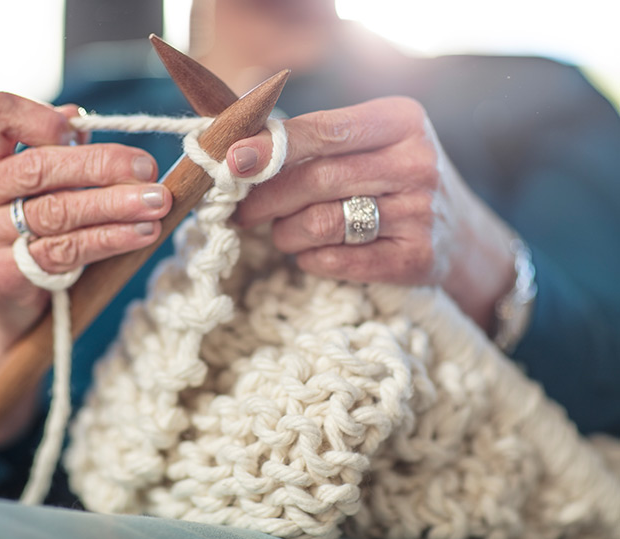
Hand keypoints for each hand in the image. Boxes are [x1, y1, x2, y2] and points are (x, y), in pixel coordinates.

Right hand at [0, 93, 170, 442]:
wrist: (6, 306)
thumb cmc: (29, 233)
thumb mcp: (36, 188)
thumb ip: (53, 152)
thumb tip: (80, 119)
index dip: (41, 116)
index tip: (83, 131)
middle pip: (36, 167)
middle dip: (101, 166)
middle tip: (148, 170)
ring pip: (55, 212)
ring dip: (115, 205)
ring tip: (157, 202)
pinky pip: (61, 252)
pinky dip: (108, 240)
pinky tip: (141, 234)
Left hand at [227, 97, 515, 332]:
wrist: (461, 234)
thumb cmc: (396, 179)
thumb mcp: (373, 142)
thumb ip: (316, 140)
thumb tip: (240, 153)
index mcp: (402, 121)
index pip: (324, 130)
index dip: (273, 146)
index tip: (232, 161)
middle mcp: (417, 164)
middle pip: (317, 179)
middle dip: (266, 198)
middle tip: (241, 210)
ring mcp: (420, 213)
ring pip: (321, 223)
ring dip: (285, 232)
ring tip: (281, 232)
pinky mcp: (416, 258)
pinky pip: (336, 261)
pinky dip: (309, 259)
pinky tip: (309, 253)